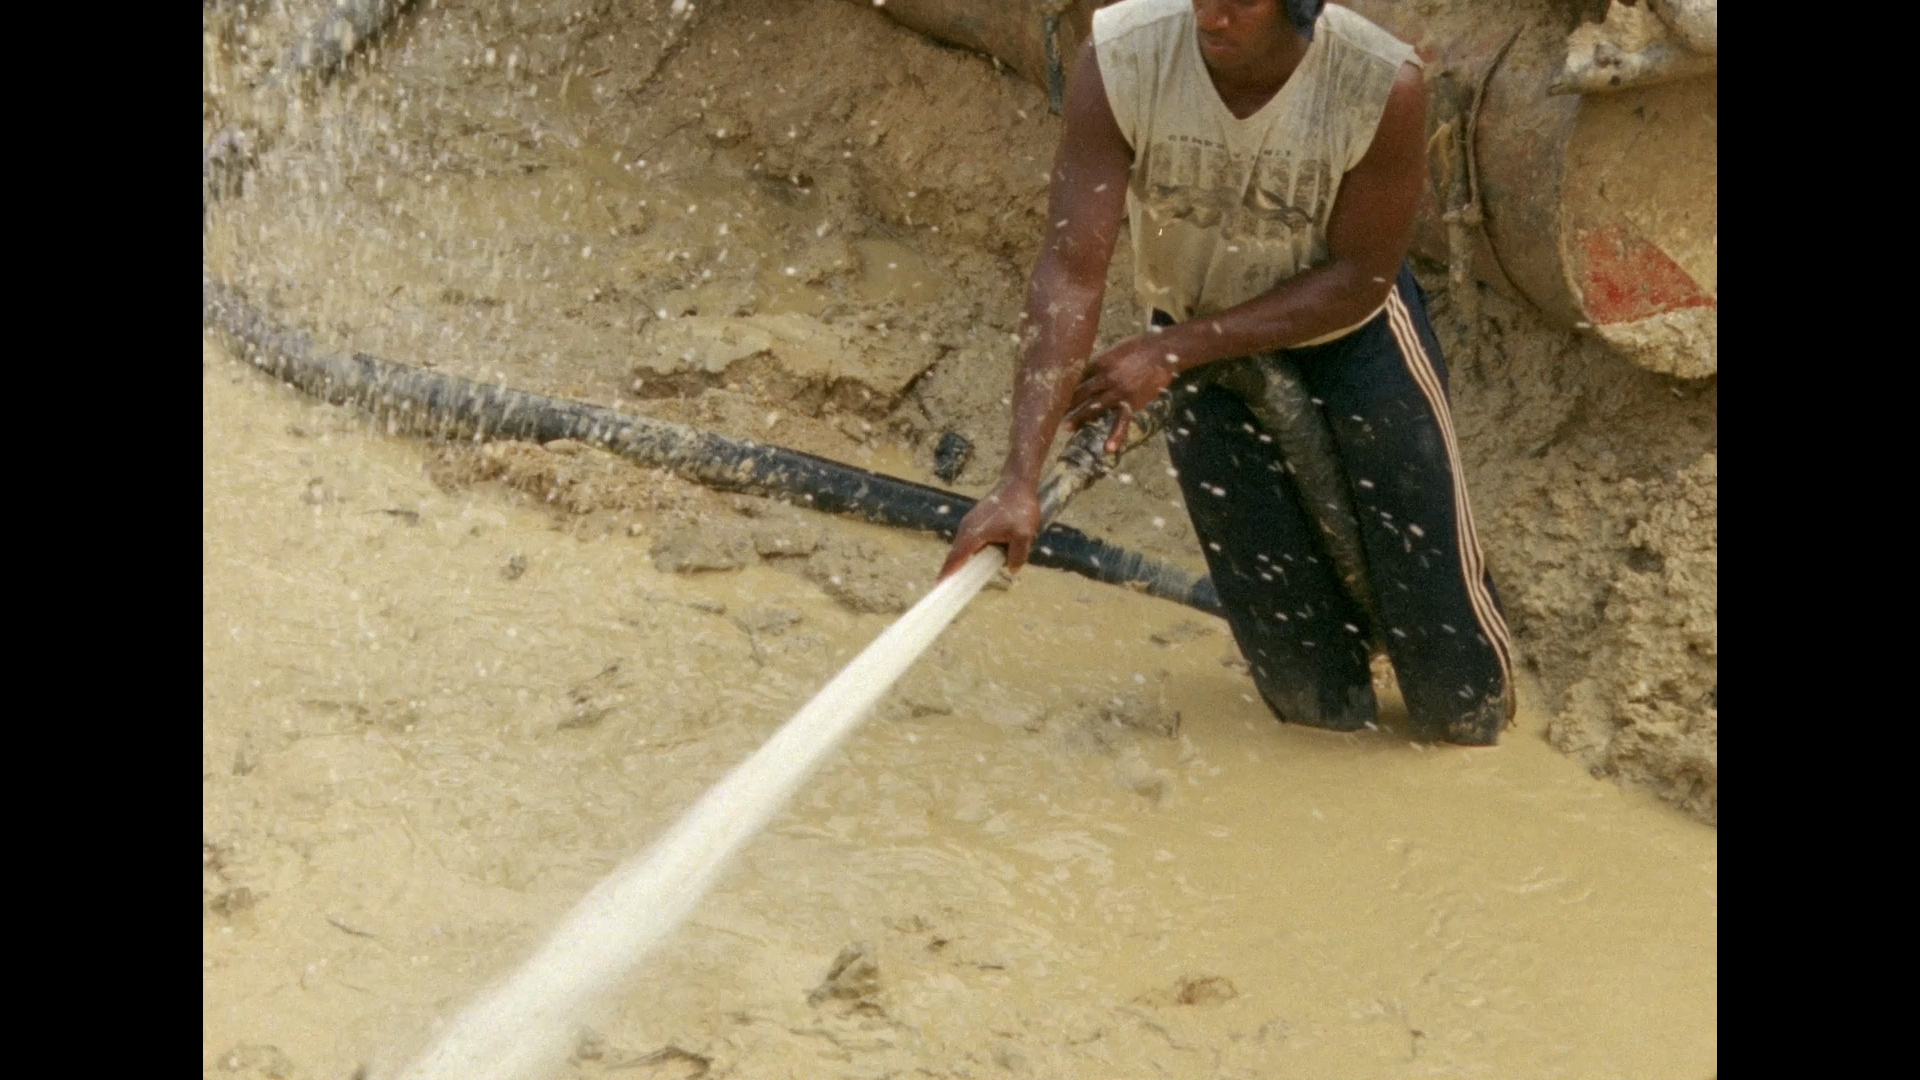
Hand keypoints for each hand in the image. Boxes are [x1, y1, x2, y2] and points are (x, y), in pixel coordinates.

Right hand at [938, 480, 1041, 579]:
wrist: (1017, 484)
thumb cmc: (1020, 508)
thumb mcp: (1024, 535)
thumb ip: (1017, 555)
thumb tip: (1012, 570)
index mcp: (974, 534)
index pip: (956, 558)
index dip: (948, 573)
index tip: (939, 587)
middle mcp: (966, 528)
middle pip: (955, 554)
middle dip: (952, 571)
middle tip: (948, 589)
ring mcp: (969, 523)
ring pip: (962, 547)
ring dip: (962, 561)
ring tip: (962, 577)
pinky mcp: (975, 520)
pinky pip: (969, 541)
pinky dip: (969, 552)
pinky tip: (978, 559)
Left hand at [1062, 334, 1181, 452]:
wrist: (1164, 351)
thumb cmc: (1139, 347)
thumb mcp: (1115, 349)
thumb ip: (1101, 362)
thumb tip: (1087, 371)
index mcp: (1100, 362)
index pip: (1077, 377)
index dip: (1064, 387)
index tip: (1052, 394)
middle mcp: (1106, 377)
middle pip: (1080, 393)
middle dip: (1065, 404)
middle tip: (1049, 414)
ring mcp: (1119, 391)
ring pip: (1094, 407)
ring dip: (1079, 418)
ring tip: (1066, 428)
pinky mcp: (1132, 402)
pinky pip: (1122, 421)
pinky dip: (1116, 436)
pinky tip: (1108, 448)